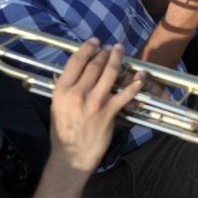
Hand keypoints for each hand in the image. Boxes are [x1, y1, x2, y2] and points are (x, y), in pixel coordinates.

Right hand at [49, 41, 140, 172]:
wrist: (72, 155)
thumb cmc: (63, 132)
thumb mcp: (57, 105)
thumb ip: (68, 88)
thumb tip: (79, 70)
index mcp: (62, 90)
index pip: (76, 61)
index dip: (87, 48)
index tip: (94, 42)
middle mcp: (78, 93)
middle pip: (95, 64)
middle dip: (105, 52)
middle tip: (111, 47)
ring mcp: (95, 102)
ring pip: (110, 73)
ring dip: (118, 59)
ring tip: (121, 51)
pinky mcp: (109, 112)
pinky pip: (125, 93)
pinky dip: (134, 83)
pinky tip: (140, 75)